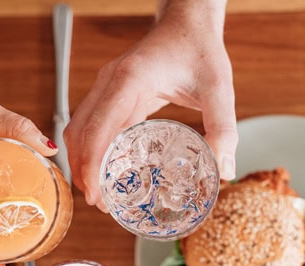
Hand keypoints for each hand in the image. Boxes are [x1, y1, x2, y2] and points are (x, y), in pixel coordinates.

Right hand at [64, 0, 236, 210]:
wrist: (187, 23)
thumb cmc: (200, 50)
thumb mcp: (218, 88)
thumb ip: (223, 128)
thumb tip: (225, 171)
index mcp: (130, 81)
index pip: (98, 128)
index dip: (92, 164)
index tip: (96, 194)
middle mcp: (110, 83)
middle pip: (79, 132)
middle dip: (83, 170)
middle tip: (98, 203)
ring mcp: (106, 88)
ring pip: (79, 129)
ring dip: (83, 162)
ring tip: (98, 193)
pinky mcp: (111, 94)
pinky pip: (92, 125)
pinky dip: (93, 150)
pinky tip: (107, 171)